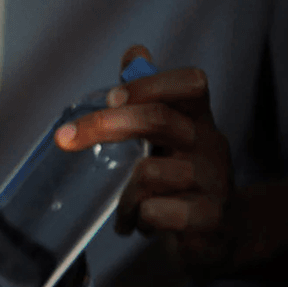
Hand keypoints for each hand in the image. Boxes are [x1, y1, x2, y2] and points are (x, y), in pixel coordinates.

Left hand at [55, 45, 237, 275]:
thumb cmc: (185, 180)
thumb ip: (150, 99)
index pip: (190, 83)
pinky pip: (157, 211)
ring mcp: (214, 182)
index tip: (109, 97)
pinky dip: (138, 219)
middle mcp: (211, 144)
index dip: (149, 84)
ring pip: (149, 172)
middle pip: (160, 118)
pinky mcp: (209, 218)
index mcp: (199, 120)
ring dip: (124, 194)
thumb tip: (135, 52)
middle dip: (106, 125)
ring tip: (124, 210)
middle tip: (66, 139)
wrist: (221, 234)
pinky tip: (140, 225)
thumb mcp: (171, 138)